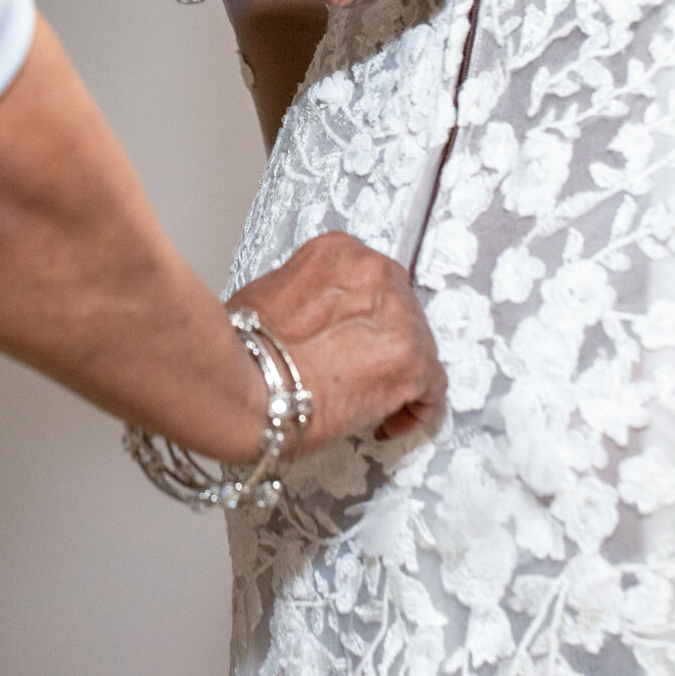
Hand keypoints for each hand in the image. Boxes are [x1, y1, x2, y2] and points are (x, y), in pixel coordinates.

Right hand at [224, 232, 446, 457]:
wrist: (242, 387)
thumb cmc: (243, 350)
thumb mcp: (268, 294)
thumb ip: (307, 295)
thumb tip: (315, 321)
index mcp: (339, 252)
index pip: (371, 280)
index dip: (367, 314)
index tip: (359, 336)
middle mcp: (375, 272)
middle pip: (402, 308)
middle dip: (385, 342)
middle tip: (364, 372)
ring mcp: (399, 315)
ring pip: (420, 346)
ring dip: (400, 374)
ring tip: (372, 404)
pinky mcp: (411, 362)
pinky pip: (432, 387)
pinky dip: (416, 408)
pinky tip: (391, 423)